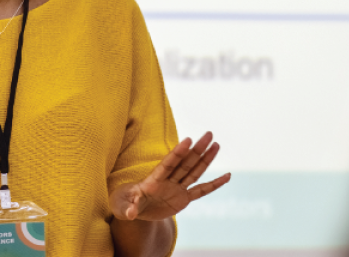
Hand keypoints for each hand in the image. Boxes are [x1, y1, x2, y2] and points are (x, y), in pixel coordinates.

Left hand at [110, 132, 230, 220]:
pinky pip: (201, 191)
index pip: (167, 164)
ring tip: (216, 145)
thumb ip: (128, 208)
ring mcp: (176, 188)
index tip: (187, 140)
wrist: (130, 209)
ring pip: (194, 172)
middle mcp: (167, 181)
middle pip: (185, 163)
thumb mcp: (121, 206)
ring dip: (205, 159)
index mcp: (152, 180)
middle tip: (209, 134)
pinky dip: (214, 184)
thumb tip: (131, 213)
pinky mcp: (183, 199)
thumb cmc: (123, 204)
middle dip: (197, 149)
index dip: (177, 153)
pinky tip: (227, 176)